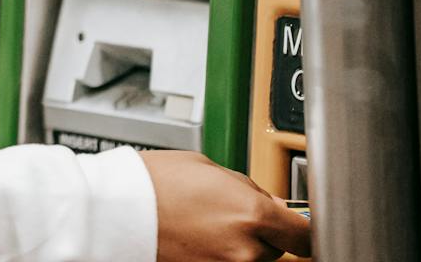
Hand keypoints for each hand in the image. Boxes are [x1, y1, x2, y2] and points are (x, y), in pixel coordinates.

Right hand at [139, 150, 312, 260]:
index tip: (300, 224)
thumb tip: (273, 204)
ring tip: (210, 222)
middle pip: (276, 248)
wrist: (116, 209)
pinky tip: (200, 236)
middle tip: (234, 211)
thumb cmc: (154, 181)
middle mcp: (245, 250)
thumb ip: (250, 188)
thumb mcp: (210, 168)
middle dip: (262, 231)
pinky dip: (220, 254)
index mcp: (253, 214)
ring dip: (241, 245)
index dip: (302, 226)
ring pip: (252, 259)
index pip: (304, 234)